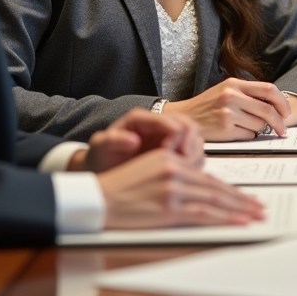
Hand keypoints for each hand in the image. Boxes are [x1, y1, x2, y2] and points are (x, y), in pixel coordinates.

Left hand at [71, 108, 204, 171]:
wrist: (101, 171)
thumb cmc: (101, 157)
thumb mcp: (101, 147)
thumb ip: (113, 140)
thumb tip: (133, 140)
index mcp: (142, 119)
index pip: (172, 120)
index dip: (175, 135)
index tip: (168, 151)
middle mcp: (159, 125)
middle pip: (189, 127)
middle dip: (189, 144)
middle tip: (180, 161)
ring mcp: (168, 139)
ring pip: (196, 141)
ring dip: (192, 156)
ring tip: (180, 171)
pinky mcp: (174, 153)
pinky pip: (193, 156)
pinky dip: (192, 165)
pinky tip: (180, 176)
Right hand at [97, 148, 264, 228]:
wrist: (97, 198)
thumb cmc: (119, 189)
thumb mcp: (149, 171)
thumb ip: (174, 176)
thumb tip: (199, 192)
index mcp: (171, 158)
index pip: (208, 177)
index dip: (229, 189)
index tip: (245, 197)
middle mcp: (175, 169)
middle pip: (215, 188)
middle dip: (241, 199)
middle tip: (258, 207)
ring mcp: (173, 188)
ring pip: (214, 199)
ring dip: (239, 210)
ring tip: (255, 216)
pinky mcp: (169, 206)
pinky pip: (203, 214)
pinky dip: (224, 219)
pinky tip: (237, 222)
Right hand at [164, 78, 291, 140]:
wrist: (183, 117)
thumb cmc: (207, 106)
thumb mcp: (225, 90)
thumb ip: (248, 94)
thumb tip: (276, 106)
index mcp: (234, 84)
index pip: (269, 89)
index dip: (282, 102)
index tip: (287, 112)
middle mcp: (231, 96)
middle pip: (268, 110)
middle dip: (279, 122)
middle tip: (282, 130)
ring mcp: (227, 113)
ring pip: (259, 125)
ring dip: (258, 129)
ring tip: (244, 126)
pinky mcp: (224, 129)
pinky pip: (248, 136)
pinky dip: (247, 136)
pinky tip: (235, 132)